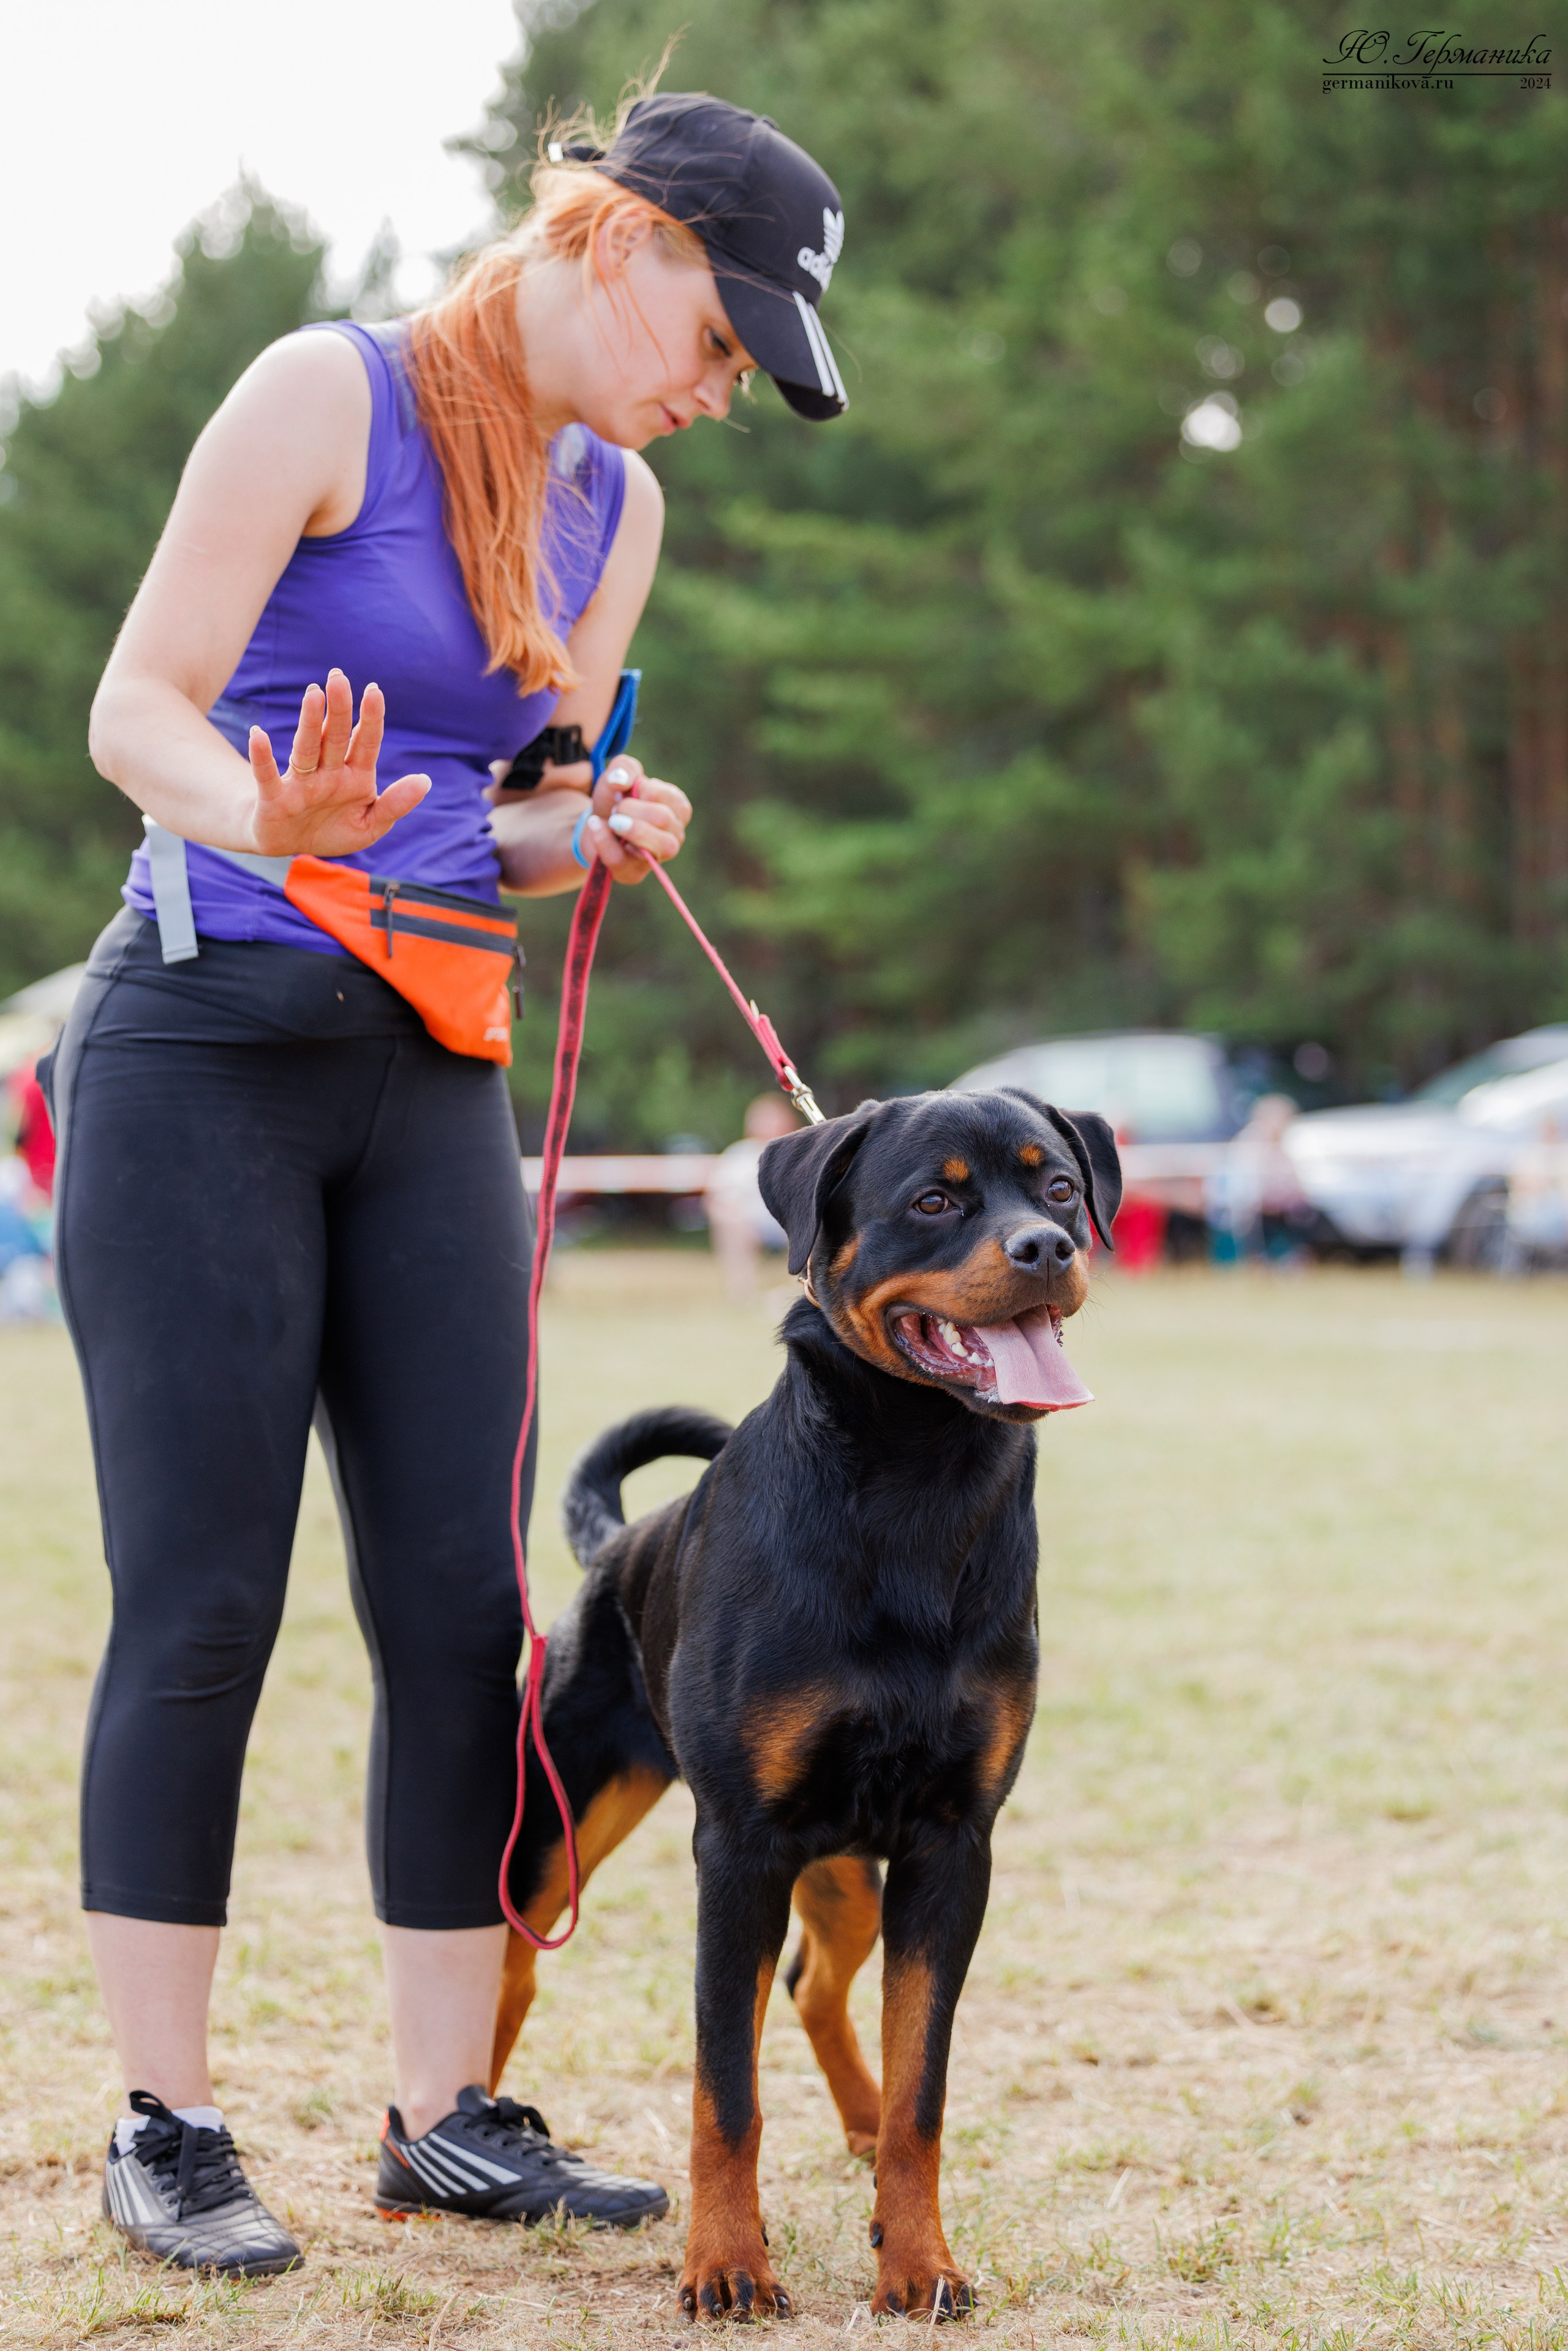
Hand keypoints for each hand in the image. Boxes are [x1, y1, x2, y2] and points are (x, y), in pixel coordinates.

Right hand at [246, 669, 429, 857]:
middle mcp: (328, 773)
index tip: (374, 690)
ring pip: (306, 748)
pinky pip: (267, 774)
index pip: (365, 742)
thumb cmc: (332, 829)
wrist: (289, 846)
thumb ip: (395, 804)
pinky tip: (258, 735)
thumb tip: (425, 780)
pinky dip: (262, 756)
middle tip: (338, 676)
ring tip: (313, 693)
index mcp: (355, 776)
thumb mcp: (370, 825)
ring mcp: (301, 783)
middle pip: (334, 737)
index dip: (370, 718)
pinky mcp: (275, 797)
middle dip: (338, 709)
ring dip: (310, 722)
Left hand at [578, 756, 690, 884]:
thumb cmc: (616, 799)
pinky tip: (595, 826)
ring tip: (612, 819)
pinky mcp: (633, 874)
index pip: (674, 800)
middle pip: (663, 819)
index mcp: (678, 810)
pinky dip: (604, 841)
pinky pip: (622, 860)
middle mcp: (674, 836)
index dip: (647, 790)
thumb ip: (624, 767)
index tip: (631, 789)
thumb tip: (620, 780)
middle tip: (617, 807)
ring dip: (629, 826)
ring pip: (659, 845)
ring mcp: (656, 859)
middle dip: (632, 807)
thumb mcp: (619, 775)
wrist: (595, 824)